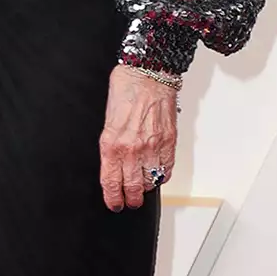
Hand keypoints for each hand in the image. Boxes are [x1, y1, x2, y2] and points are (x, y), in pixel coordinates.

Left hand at [99, 65, 177, 211]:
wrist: (148, 72)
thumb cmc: (126, 88)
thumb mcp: (107, 119)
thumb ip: (111, 142)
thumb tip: (113, 162)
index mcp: (111, 143)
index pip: (111, 181)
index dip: (112, 197)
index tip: (114, 203)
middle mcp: (132, 149)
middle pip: (132, 187)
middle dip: (130, 199)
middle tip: (129, 202)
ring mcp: (152, 147)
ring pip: (151, 181)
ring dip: (146, 188)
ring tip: (143, 188)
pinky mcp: (169, 142)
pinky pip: (167, 169)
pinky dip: (162, 175)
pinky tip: (158, 174)